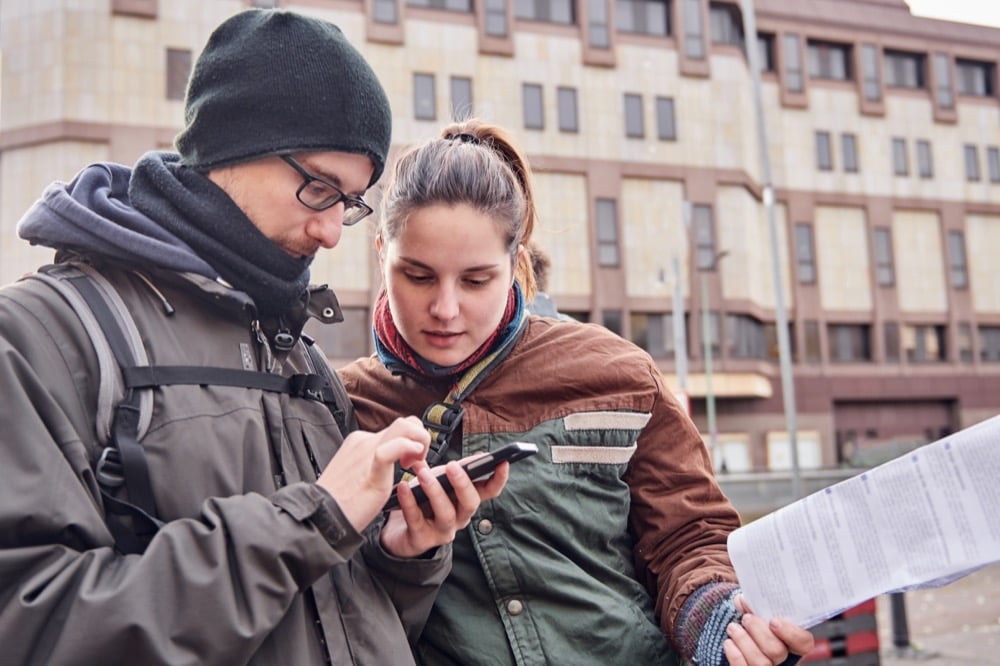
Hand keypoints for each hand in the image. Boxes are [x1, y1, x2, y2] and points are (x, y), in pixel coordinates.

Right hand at [316, 416, 429, 531]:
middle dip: (420, 438)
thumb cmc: (340, 503)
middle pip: (404, 423)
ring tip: (415, 464)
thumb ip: (377, 465)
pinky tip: (410, 463)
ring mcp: (366, 451)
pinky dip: (408, 448)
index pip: (396, 429)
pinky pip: (391, 448)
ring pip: (403, 426)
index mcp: (360, 442)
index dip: (412, 442)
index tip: (412, 462)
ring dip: (419, 441)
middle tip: (417, 463)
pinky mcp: (371, 467)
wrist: (321, 516)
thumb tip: (395, 463)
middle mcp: (364, 441)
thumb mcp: (361, 475)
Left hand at [379, 455, 509, 558]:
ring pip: (446, 514)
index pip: (489, 491)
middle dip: (463, 484)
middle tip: (452, 466)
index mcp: (466, 501)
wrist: (397, 530)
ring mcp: (441, 531)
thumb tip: (478, 456)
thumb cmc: (423, 502)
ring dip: (435, 491)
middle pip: (470, 503)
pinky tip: (403, 487)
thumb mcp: (439, 482)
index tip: (503, 461)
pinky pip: (416, 520)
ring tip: (423, 473)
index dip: (499, 478)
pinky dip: (409, 502)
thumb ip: (454, 470)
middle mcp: (459, 518)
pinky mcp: (421, 540)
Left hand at [722, 595, 814, 665]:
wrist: (738, 633)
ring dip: (743, 640)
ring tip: (732, 628)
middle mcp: (782, 659)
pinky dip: (735, 654)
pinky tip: (729, 642)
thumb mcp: (756, 611)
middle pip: (777, 651)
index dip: (792, 634)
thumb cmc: (752, 622)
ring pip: (761, 662)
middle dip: (759, 631)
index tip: (774, 621)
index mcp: (790, 641)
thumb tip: (743, 601)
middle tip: (746, 618)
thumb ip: (754, 605)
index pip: (804, 643)